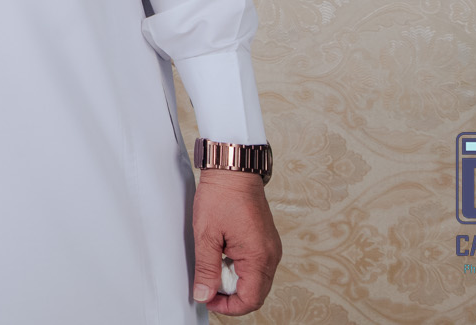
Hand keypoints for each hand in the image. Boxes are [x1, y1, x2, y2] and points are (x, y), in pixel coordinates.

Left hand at [191, 168, 280, 313]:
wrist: (233, 169)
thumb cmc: (222, 195)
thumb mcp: (206, 235)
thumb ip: (206, 269)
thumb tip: (204, 294)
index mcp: (259, 258)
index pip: (251, 300)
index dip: (228, 306)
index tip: (208, 298)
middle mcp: (271, 256)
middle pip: (255, 293)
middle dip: (230, 295)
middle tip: (207, 283)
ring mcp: (270, 248)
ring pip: (255, 280)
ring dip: (234, 280)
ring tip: (213, 264)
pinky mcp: (265, 241)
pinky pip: (256, 265)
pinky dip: (239, 268)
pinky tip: (223, 255)